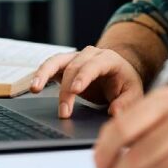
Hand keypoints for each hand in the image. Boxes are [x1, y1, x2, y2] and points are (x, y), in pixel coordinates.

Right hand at [29, 45, 144, 117]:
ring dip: (45, 74)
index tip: (75, 90)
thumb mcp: (133, 93)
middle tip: (64, 112)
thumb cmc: (125, 84)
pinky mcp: (65, 64)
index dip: (83, 76)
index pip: (94, 65)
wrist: (118, 74)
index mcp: (109, 59)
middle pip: (74, 68)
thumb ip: (127, 103)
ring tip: (35, 88)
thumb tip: (115, 112)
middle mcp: (90, 54)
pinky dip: (41, 74)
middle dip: (66, 91)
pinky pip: (50, 66)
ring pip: (57, 61)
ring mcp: (76, 57)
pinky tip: (34, 86)